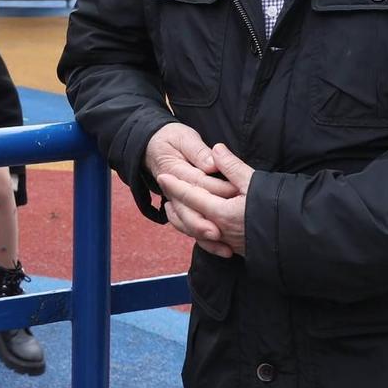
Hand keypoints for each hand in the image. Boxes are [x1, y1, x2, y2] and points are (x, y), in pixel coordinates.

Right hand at [144, 123, 239, 256]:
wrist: (151, 147)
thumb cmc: (171, 139)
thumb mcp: (183, 138)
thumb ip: (198, 151)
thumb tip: (211, 163)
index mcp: (173, 171)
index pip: (197, 183)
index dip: (217, 189)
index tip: (236, 194)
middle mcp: (172, 191)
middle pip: (187, 211)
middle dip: (203, 224)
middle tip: (220, 233)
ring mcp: (176, 202)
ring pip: (188, 224)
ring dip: (205, 237)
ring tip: (225, 248)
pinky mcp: (183, 209)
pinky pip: (190, 229)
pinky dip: (205, 241)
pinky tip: (223, 249)